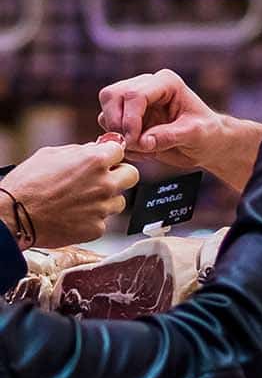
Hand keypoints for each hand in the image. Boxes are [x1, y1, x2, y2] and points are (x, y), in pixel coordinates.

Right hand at [0, 141, 138, 247]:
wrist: (14, 215)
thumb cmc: (27, 183)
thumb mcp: (51, 154)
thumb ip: (80, 151)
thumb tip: (95, 148)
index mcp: (95, 161)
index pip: (120, 151)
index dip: (109, 155)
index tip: (105, 159)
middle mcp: (104, 184)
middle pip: (132, 176)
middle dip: (119, 175)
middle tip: (103, 179)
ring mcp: (102, 208)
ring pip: (119, 201)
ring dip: (107, 199)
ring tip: (82, 200)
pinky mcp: (97, 229)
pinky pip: (104, 220)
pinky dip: (93, 218)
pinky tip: (75, 215)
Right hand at [98, 69, 261, 187]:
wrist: (207, 144)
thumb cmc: (208, 134)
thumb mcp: (196, 135)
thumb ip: (170, 136)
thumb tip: (143, 141)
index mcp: (166, 82)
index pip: (134, 94)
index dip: (130, 119)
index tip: (136, 142)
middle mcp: (147, 86)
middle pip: (112, 96)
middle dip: (118, 124)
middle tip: (132, 146)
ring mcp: (135, 101)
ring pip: (106, 111)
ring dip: (119, 135)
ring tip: (145, 150)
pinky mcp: (129, 117)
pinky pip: (110, 128)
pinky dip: (121, 143)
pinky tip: (143, 151)